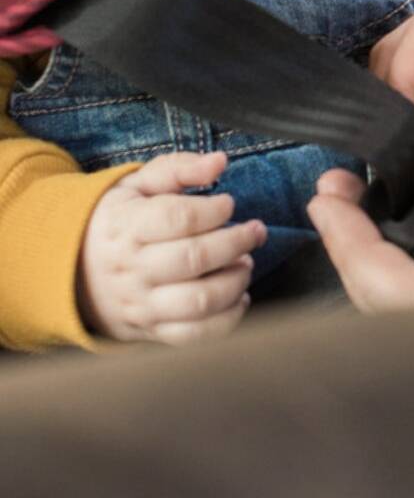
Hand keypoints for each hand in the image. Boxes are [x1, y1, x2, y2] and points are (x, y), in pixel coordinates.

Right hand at [77, 151, 266, 345]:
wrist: (73, 270)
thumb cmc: (120, 219)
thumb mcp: (138, 184)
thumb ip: (180, 168)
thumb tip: (219, 162)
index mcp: (127, 227)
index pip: (177, 218)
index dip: (213, 209)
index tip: (228, 202)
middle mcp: (132, 269)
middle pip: (194, 259)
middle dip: (237, 242)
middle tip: (255, 230)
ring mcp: (141, 305)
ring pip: (198, 301)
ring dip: (236, 280)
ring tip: (246, 262)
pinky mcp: (151, 331)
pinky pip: (194, 335)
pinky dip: (227, 319)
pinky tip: (239, 295)